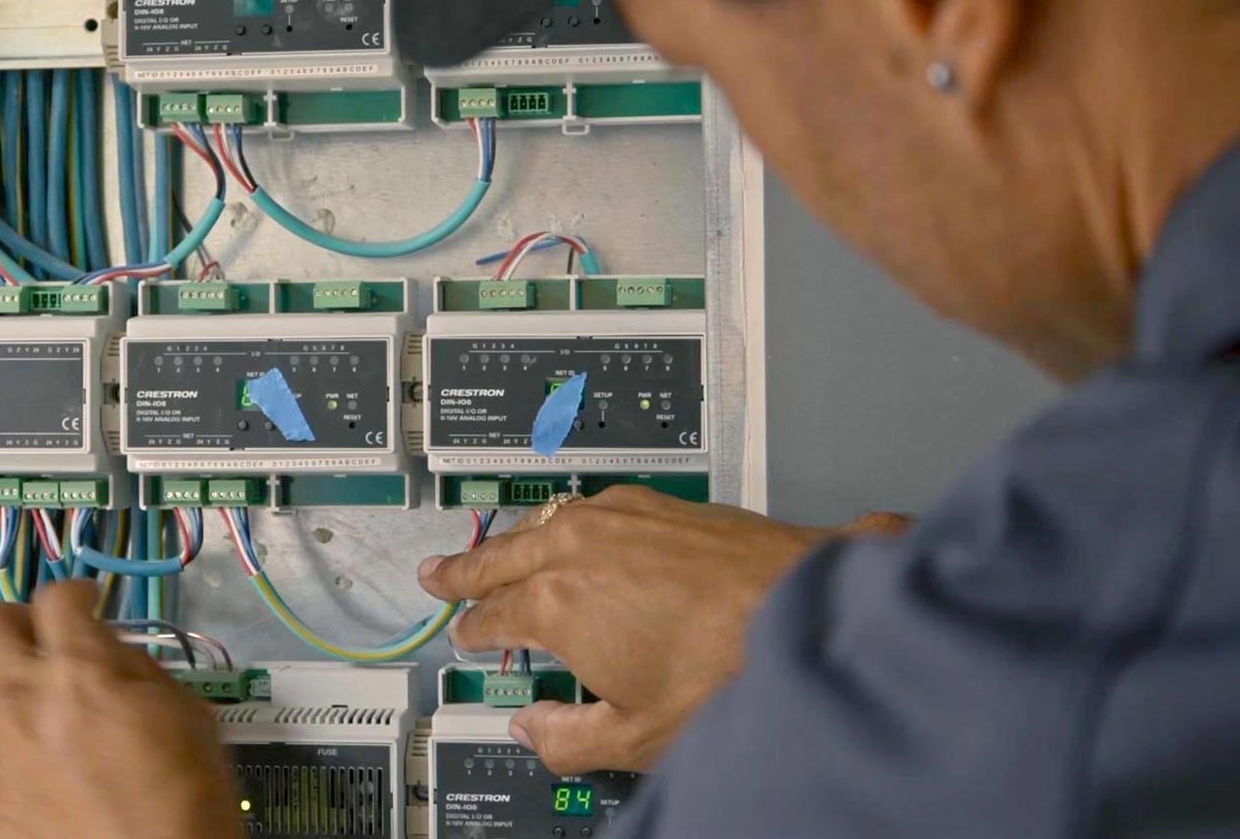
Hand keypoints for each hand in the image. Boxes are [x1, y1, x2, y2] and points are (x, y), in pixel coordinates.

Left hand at [0, 581, 244, 838]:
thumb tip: (101, 648)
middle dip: (10, 620)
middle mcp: (15, 698)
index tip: (85, 605)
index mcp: (78, 673)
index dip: (76, 595)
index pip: (58, 598)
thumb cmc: (180, 798)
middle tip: (35, 641)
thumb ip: (132, 668)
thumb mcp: (182, 714)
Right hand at [418, 487, 907, 772]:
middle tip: (437, 574)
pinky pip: (583, 506)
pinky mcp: (653, 502)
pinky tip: (570, 532)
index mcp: (554, 604)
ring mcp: (613, 516)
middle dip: (464, 571)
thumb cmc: (728, 669)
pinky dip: (560, 522)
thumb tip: (531, 730)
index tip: (465, 637)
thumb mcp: (637, 736)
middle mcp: (573, 548)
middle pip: (498, 557)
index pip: (489, 617)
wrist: (805, 607)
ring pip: (538, 524)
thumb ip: (567, 739)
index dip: (472, 631)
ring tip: (494, 553)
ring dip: (509, 542)